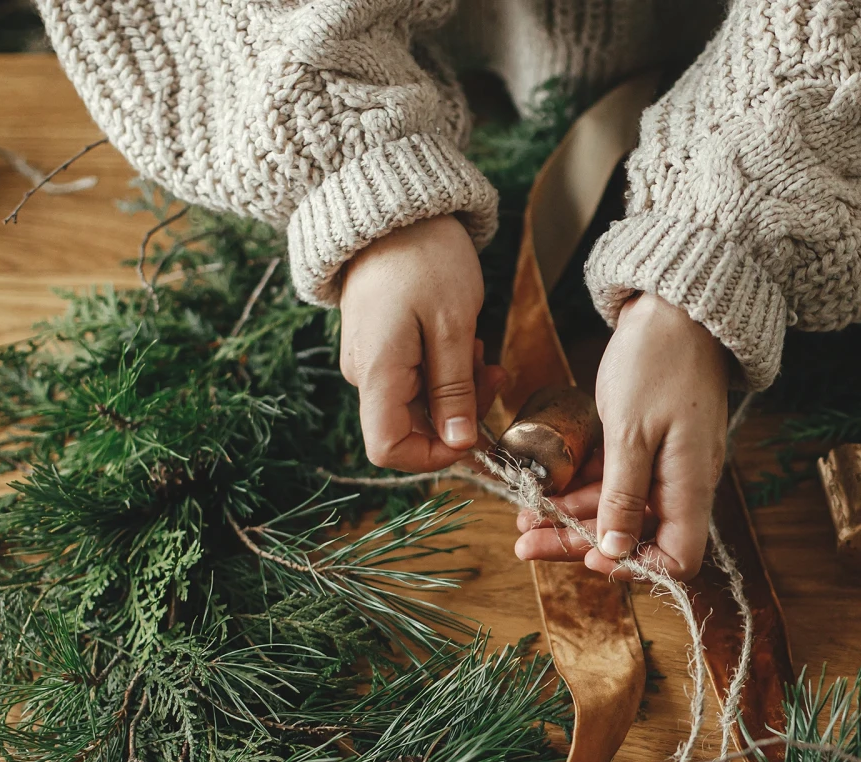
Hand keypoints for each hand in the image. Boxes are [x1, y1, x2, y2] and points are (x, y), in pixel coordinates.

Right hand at [338, 216, 503, 471]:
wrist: (396, 208)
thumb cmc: (425, 258)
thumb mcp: (453, 326)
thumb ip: (455, 390)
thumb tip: (460, 443)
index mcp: (376, 373)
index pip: (387, 449)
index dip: (433, 455)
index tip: (474, 434)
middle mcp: (365, 373)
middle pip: (411, 427)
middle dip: (461, 413)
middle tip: (494, 373)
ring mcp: (372, 359)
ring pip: (421, 402)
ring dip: (460, 387)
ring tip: (480, 347)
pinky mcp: (382, 345)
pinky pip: (417, 377)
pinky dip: (447, 368)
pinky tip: (464, 339)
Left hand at [514, 293, 729, 579]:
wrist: (676, 306)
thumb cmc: (658, 361)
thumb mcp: (631, 432)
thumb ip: (622, 495)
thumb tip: (614, 553)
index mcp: (690, 485)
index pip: (678, 559)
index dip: (634, 566)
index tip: (590, 557)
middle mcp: (682, 482)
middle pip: (632, 536)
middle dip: (577, 543)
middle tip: (524, 543)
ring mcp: (665, 463)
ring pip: (615, 509)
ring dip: (568, 515)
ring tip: (521, 519)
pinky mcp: (647, 444)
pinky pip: (613, 479)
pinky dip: (578, 486)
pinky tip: (542, 489)